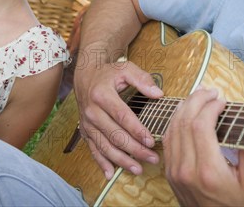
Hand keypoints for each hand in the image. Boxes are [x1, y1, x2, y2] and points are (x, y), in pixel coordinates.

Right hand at [74, 58, 162, 178]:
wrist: (85, 76)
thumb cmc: (108, 73)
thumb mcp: (125, 68)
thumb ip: (142, 79)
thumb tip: (158, 94)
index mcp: (102, 95)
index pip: (122, 116)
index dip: (137, 130)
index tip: (151, 141)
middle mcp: (92, 111)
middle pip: (115, 135)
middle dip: (134, 150)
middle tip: (152, 158)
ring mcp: (87, 124)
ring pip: (105, 146)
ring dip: (121, 160)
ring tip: (138, 169)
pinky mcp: (85, 132)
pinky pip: (93, 150)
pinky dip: (101, 163)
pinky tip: (111, 174)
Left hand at [163, 88, 243, 205]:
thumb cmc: (239, 206)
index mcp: (208, 171)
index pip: (201, 126)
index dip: (209, 106)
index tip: (222, 100)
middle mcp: (186, 170)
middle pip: (184, 122)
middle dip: (196, 100)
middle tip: (210, 91)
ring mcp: (174, 171)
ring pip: (172, 128)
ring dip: (184, 108)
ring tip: (199, 96)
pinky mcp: (170, 172)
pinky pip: (168, 140)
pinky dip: (175, 121)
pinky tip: (186, 112)